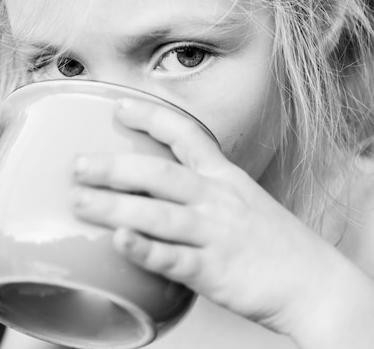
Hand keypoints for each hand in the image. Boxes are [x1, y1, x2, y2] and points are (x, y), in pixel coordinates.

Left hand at [70, 98, 350, 338]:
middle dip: (114, 167)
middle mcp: (216, 199)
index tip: (119, 105)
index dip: (150, 117)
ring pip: (157, 214)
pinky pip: (173, 258)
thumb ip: (203, 191)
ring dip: (114, 206)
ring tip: (78, 201)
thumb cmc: (272, 243)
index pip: (186, 135)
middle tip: (77, 165)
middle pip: (159, 174)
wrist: (313, 284)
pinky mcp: (214, 270)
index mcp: (223, 178)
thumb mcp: (242, 200)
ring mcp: (214, 234)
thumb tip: (155, 190)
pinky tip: (119, 241)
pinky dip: (145, 249)